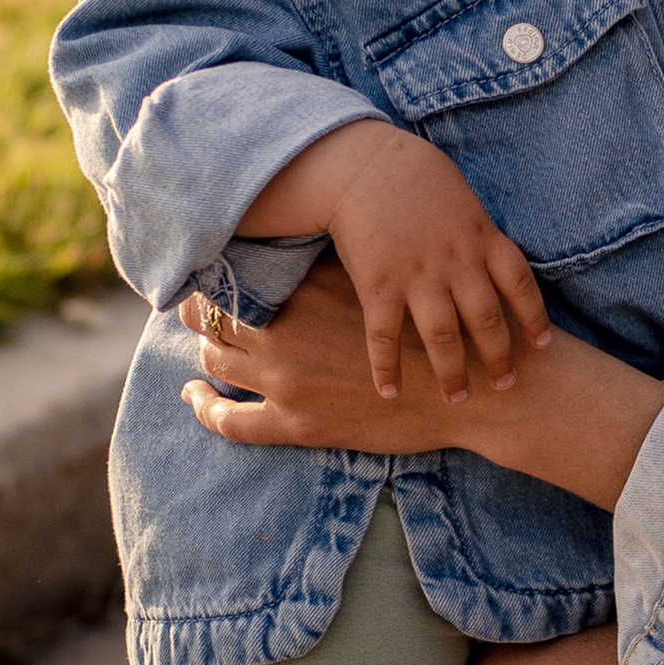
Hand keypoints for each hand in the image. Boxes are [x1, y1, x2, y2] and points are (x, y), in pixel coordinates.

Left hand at [182, 261, 463, 456]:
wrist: (470, 389)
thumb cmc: (429, 326)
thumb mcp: (377, 278)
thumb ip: (331, 265)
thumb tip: (294, 239)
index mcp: (305, 290)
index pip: (234, 274)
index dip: (215, 272)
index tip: (212, 270)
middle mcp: (286, 332)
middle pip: (212, 315)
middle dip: (200, 310)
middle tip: (198, 305)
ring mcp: (287, 382)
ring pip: (215, 361)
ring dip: (205, 352)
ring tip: (205, 344)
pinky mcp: (297, 424)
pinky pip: (229, 422)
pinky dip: (204, 408)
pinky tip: (194, 396)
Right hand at [237, 121, 551, 403]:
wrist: (362, 161)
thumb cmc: (416, 176)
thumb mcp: (464, 198)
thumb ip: (481, 235)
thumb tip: (497, 263)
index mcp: (482, 238)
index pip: (521, 286)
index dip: (535, 319)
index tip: (542, 346)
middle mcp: (456, 262)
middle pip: (487, 320)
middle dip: (498, 357)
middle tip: (505, 385)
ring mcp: (417, 276)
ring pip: (443, 336)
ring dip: (452, 373)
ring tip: (457, 399)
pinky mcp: (377, 285)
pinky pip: (384, 336)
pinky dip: (386, 368)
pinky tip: (389, 393)